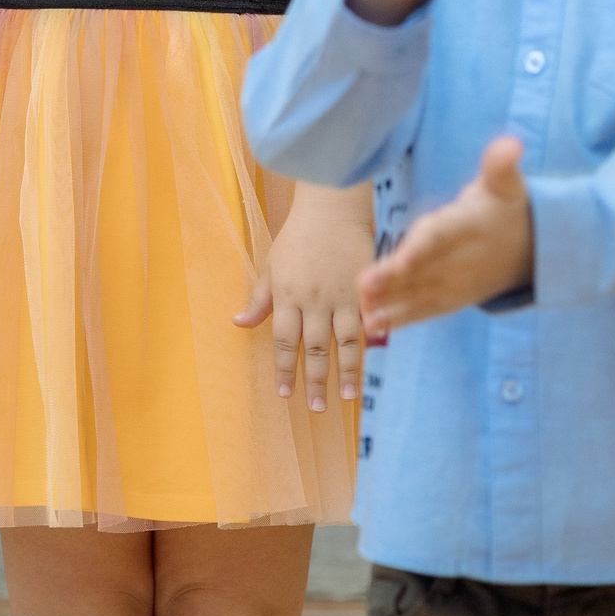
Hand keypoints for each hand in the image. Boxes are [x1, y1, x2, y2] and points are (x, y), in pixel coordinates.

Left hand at [235, 181, 374, 412]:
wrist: (333, 207)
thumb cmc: (298, 236)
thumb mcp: (272, 265)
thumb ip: (260, 299)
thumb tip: (238, 323)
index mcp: (288, 296)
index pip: (283, 341)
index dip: (284, 369)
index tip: (285, 393)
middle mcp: (315, 301)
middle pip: (314, 348)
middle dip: (314, 380)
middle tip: (316, 407)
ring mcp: (343, 296)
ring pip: (346, 342)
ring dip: (347, 372)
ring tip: (348, 397)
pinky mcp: (367, 289)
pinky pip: (370, 322)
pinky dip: (372, 344)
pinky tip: (376, 363)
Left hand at [358, 137, 533, 335]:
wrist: (533, 252)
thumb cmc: (506, 209)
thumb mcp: (507, 184)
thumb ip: (500, 165)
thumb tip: (510, 144)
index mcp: (468, 226)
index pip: (443, 236)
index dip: (423, 247)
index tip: (403, 257)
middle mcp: (460, 260)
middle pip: (423, 269)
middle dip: (393, 279)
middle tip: (364, 285)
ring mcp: (455, 284)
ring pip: (419, 294)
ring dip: (390, 303)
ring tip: (362, 309)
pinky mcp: (451, 299)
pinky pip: (424, 310)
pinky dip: (400, 320)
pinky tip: (372, 326)